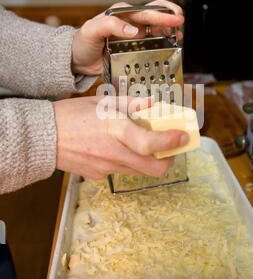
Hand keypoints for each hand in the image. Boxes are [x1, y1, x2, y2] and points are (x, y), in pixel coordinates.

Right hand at [53, 96, 188, 179]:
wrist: (43, 137)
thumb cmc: (70, 115)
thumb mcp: (102, 102)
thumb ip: (130, 103)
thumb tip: (150, 103)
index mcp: (115, 130)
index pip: (150, 144)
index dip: (171, 143)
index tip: (182, 137)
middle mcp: (114, 153)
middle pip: (153, 169)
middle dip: (168, 161)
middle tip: (170, 149)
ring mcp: (106, 167)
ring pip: (138, 171)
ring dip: (147, 161)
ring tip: (141, 145)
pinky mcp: (98, 176)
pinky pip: (119, 171)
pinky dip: (125, 162)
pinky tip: (115, 149)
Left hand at [72, 0, 183, 75]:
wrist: (78, 59)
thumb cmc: (82, 42)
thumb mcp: (91, 30)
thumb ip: (110, 26)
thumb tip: (133, 30)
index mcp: (121, 14)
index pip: (145, 10)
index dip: (162, 14)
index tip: (174, 20)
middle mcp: (130, 22)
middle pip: (155, 14)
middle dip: (171, 17)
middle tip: (181, 24)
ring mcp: (134, 35)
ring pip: (157, 27)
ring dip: (170, 30)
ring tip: (179, 36)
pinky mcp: (135, 47)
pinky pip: (152, 43)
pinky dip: (163, 43)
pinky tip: (170, 47)